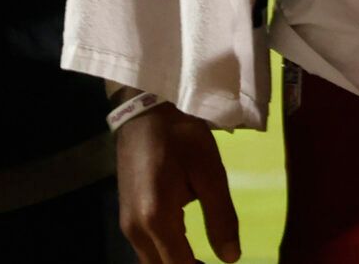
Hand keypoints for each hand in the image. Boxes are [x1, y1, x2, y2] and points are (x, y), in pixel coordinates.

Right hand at [116, 103, 238, 263]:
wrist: (142, 111)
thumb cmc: (179, 136)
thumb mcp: (209, 171)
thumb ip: (221, 216)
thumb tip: (231, 257)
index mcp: (157, 218)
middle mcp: (136, 230)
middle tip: (213, 262)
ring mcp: (127, 225)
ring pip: (152, 263)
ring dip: (177, 263)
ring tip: (205, 260)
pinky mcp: (127, 217)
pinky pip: (147, 250)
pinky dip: (166, 255)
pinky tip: (188, 247)